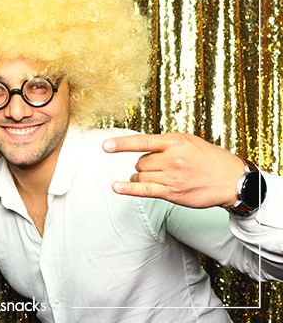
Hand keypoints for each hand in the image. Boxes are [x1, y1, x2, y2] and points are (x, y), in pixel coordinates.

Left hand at [102, 133, 245, 208]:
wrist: (231, 179)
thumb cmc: (208, 158)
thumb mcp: (188, 142)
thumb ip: (164, 144)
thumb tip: (139, 148)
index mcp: (175, 142)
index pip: (142, 142)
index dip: (121, 144)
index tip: (105, 146)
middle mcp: (172, 159)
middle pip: (140, 161)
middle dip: (145, 164)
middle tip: (162, 166)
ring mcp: (172, 177)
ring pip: (141, 175)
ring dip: (142, 176)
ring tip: (160, 176)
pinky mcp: (172, 193)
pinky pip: (145, 190)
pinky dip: (128, 188)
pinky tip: (116, 187)